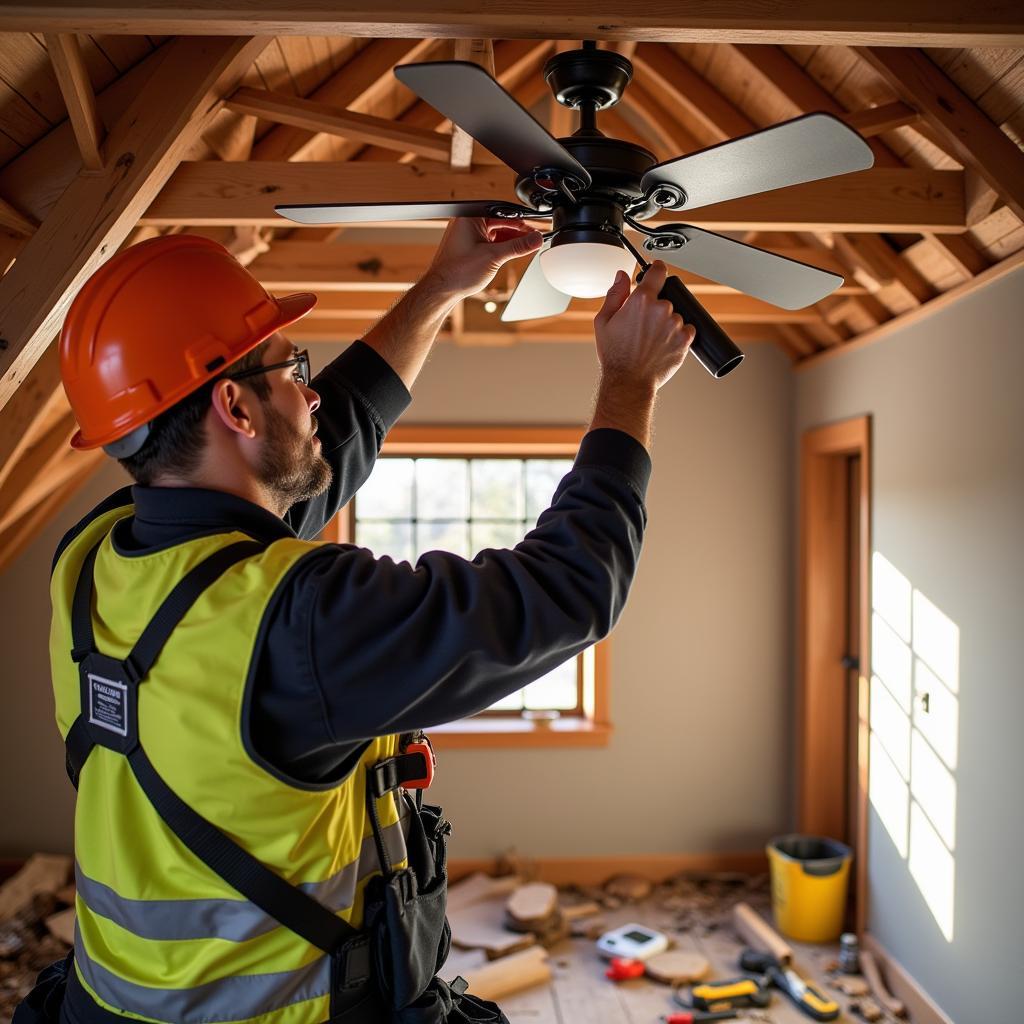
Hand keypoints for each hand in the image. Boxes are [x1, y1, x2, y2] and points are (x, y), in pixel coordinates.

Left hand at [426, 217, 543, 298]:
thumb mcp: (494, 257)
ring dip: (510, 241)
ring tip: (525, 249)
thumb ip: (518, 247)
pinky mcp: (467, 246)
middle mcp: (467, 223)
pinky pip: (488, 242)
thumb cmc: (457, 272)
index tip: (535, 231)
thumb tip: (535, 239)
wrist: (441, 290)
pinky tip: (511, 254)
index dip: (521, 223)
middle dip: (518, 233)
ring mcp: (467, 235)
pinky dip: (501, 248)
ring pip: (495, 233)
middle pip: (500, 223)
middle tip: (533, 241)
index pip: (503, 214)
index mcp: (470, 217)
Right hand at [593, 261, 694, 392]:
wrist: (629, 381)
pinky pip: (686, 329)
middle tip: (643, 326)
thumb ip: (615, 294)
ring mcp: (675, 324)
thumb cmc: (614, 355)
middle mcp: (661, 309)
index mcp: (641, 300)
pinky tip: (662, 345)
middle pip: (665, 298)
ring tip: (651, 340)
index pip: (658, 271)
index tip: (657, 271)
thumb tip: (622, 275)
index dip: (657, 269)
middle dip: (656, 308)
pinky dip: (677, 335)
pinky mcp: (685, 339)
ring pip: (675, 315)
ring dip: (667, 323)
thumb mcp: (604, 321)